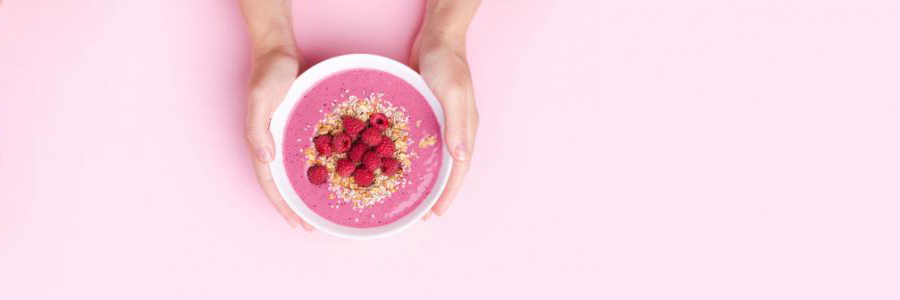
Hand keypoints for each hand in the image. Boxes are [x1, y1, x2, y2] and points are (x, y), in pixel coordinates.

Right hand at [244, 48, 313, 230]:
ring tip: (323, 208)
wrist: (278, 50)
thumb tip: (265, 160)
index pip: (270, 183)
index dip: (282, 206)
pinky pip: (310, 152)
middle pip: (284, 183)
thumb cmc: (267, 73)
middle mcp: (273, 143)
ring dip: (308, 190)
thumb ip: (258, 129)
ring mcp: (286, 135)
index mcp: (261, 142)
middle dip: (296, 206)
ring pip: (297, 170)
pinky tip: (335, 175)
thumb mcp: (260, 99)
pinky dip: (319, 166)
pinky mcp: (300, 126)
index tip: (297, 224)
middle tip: (313, 225)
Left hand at [410, 33, 479, 219]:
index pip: (459, 170)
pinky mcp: (427, 113)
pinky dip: (412, 156)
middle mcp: (456, 130)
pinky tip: (397, 163)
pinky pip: (421, 142)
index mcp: (466, 129)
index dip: (448, 193)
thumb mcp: (453, 93)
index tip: (435, 213)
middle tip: (421, 214)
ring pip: (435, 158)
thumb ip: (456, 125)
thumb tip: (460, 158)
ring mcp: (442, 122)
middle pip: (449, 169)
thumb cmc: (447, 63)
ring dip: (425, 178)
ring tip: (410, 195)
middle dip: (437, 192)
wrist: (438, 37)